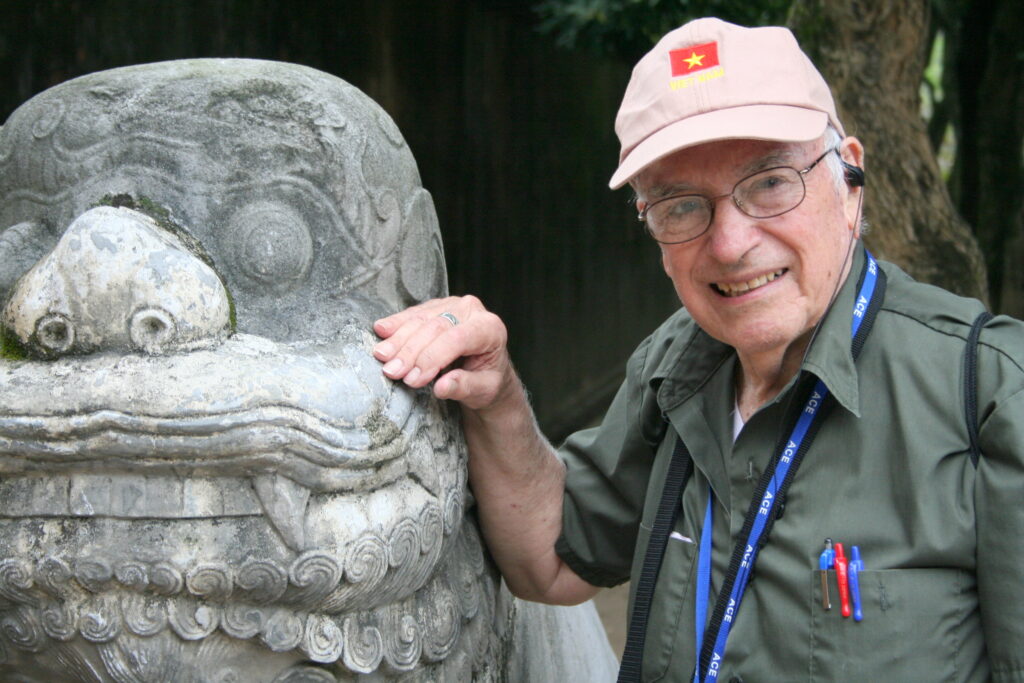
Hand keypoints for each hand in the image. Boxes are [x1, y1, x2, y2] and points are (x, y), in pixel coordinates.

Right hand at [372, 296, 512, 409]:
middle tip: (392, 372)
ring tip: (381, 356)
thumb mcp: (483, 391)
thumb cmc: (486, 380)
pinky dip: (396, 324)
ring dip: (398, 339)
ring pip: (420, 319)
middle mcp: (472, 310)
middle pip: (436, 327)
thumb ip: (464, 387)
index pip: (456, 338)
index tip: (412, 379)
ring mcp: (453, 305)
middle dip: (411, 351)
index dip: (432, 358)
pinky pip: (413, 314)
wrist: (485, 370)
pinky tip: (382, 330)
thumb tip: (441, 387)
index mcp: (490, 328)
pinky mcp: (436, 306)